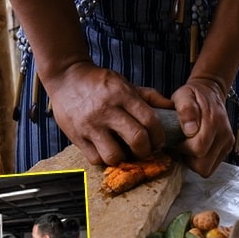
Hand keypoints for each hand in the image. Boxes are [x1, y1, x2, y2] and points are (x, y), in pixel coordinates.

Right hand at [46, 63, 173, 165]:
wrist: (66, 77)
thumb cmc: (99, 83)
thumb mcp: (125, 83)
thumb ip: (149, 96)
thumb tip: (172, 107)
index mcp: (121, 94)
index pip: (149, 121)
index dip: (159, 136)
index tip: (158, 141)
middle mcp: (106, 110)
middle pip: (136, 140)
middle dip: (146, 151)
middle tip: (145, 150)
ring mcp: (90, 125)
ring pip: (115, 155)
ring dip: (124, 159)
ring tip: (125, 153)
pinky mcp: (76, 137)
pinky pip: (96, 159)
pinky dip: (105, 160)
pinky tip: (108, 151)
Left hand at [171, 78, 234, 177]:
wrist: (211, 93)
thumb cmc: (194, 95)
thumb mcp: (184, 95)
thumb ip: (186, 109)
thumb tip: (190, 130)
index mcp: (214, 121)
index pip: (198, 149)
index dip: (183, 149)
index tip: (177, 141)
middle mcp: (224, 134)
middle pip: (204, 165)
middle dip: (189, 159)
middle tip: (182, 146)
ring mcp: (228, 142)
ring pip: (208, 169)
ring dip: (195, 161)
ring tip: (188, 147)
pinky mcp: (228, 147)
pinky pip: (213, 165)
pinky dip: (202, 160)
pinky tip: (196, 147)